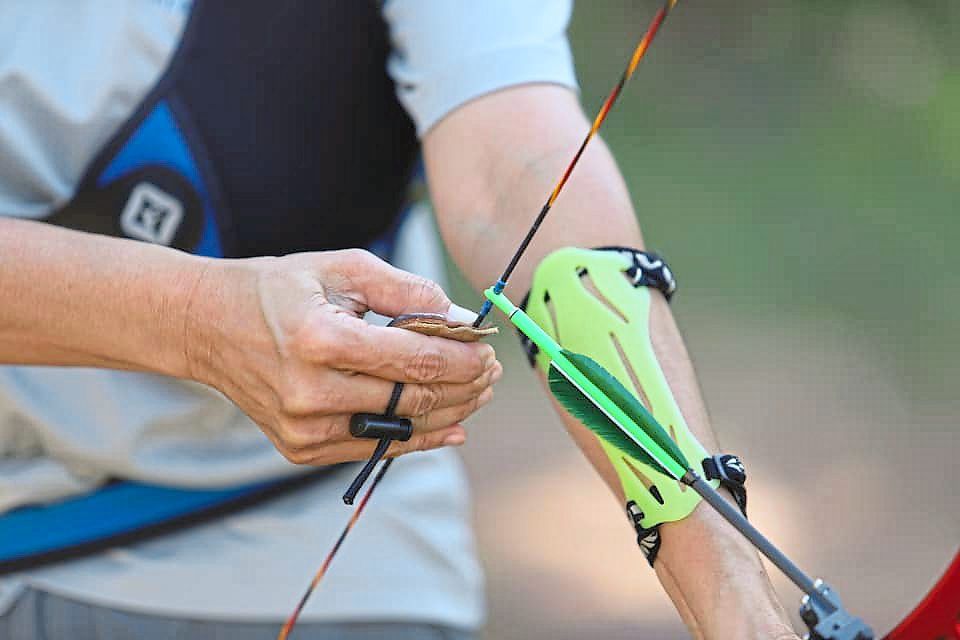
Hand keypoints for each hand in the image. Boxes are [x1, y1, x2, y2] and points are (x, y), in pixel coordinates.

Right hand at [185, 249, 500, 464]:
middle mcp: (310, 391)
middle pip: (413, 400)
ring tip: (478, 394)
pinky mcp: (300, 448)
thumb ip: (405, 290)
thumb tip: (461, 317)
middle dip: (465, 387)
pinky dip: (417, 439)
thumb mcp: (341, 269)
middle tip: (492, 371)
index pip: (414, 359)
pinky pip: (374, 449)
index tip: (488, 349)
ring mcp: (303, 427)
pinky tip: (451, 427)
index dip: (463, 359)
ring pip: (400, 431)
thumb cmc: (279, 290)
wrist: (208, 327)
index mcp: (320, 339)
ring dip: (449, 414)